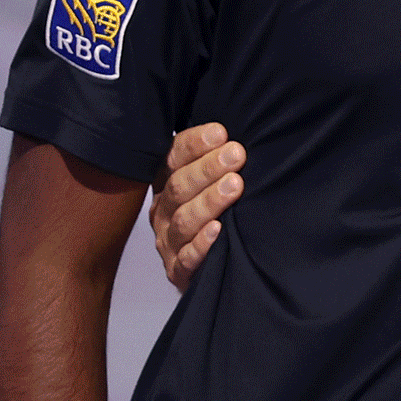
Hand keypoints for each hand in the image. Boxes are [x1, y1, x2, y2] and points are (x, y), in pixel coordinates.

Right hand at [150, 123, 244, 291]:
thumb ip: (220, 156)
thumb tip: (237, 131)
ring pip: (184, 219)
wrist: (210, 266)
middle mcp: (163, 209)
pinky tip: (218, 231)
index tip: (221, 132)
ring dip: (210, 201)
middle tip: (236, 155)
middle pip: (180, 186)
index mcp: (168, 181)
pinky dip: (202, 244)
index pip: (174, 157)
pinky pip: (187, 258)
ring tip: (235, 186)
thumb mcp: (215, 179)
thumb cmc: (218, 211)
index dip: (195, 144)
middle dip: (208, 169)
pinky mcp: (178, 270)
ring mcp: (168, 240)